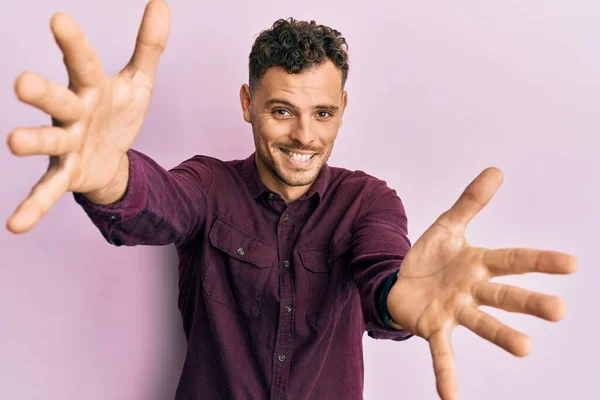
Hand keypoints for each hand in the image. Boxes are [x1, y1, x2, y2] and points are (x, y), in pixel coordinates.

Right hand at [6, 0, 169, 233]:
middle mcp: (73, 113)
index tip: (59, 19)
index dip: (72, 43)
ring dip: (33, 141)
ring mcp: (67, 144)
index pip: (82, 62)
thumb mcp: (138, 82)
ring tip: (13, 142)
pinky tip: (15, 225)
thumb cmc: (117, 113)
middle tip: (23, 83)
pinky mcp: (67, 173)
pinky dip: (33, 207)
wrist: (113, 156)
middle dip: (42, 93)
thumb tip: (161, 3)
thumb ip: (148, 46)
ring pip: (48, 141)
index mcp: (91, 88)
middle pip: (57, 100)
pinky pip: (47, 191)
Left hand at [386, 167, 577, 399]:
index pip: (514, 260)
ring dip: (502, 336)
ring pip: (482, 323)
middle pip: (505, 295)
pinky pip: (442, 353)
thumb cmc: (431, 256)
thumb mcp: (448, 225)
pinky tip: (451, 399)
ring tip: (525, 348)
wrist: (399, 277)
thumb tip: (495, 170)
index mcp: (479, 264)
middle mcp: (473, 290)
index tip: (571, 262)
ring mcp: (455, 311)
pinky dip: (447, 375)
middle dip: (530, 302)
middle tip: (559, 310)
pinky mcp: (434, 327)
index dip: (540, 260)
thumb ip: (470, 203)